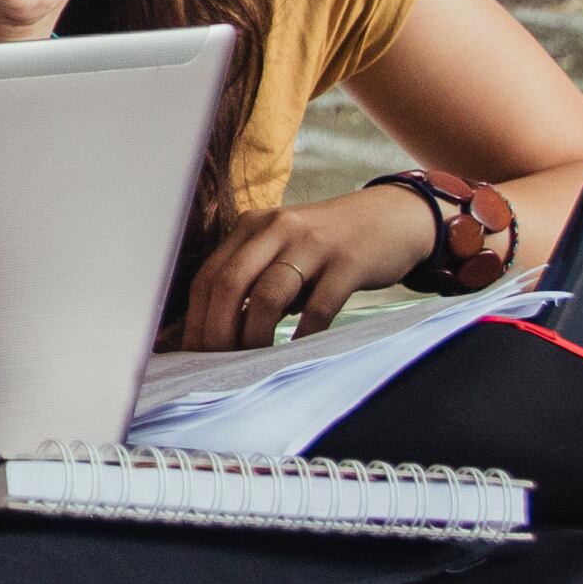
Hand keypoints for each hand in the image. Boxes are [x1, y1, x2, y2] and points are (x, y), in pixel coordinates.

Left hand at [174, 189, 440, 350]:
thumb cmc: (326, 248)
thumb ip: (251, 284)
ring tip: (254, 362)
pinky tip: (296, 350)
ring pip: (268, 295)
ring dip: (255, 336)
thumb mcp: (282, 254)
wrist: (392, 218)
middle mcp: (276, 228)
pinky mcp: (348, 260)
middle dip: (217, 331)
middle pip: (229, 283)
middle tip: (216, 365)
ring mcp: (313, 243)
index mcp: (252, 226)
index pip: (208, 275)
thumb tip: (211, 336)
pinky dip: (303, 334)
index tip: (190, 354)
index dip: (195, 319)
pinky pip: (319, 305)